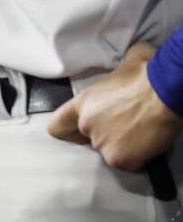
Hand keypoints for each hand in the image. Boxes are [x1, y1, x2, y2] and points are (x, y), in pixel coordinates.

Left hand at [46, 42, 182, 171]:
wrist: (165, 93)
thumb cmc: (147, 74)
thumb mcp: (126, 61)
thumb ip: (119, 67)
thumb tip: (130, 58)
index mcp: (83, 103)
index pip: (57, 126)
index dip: (69, 130)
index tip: (80, 131)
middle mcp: (86, 125)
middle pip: (89, 139)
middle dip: (106, 134)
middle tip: (126, 125)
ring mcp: (102, 144)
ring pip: (109, 152)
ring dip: (121, 146)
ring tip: (139, 133)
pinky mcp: (119, 160)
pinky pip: (127, 164)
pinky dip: (137, 158)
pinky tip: (146, 143)